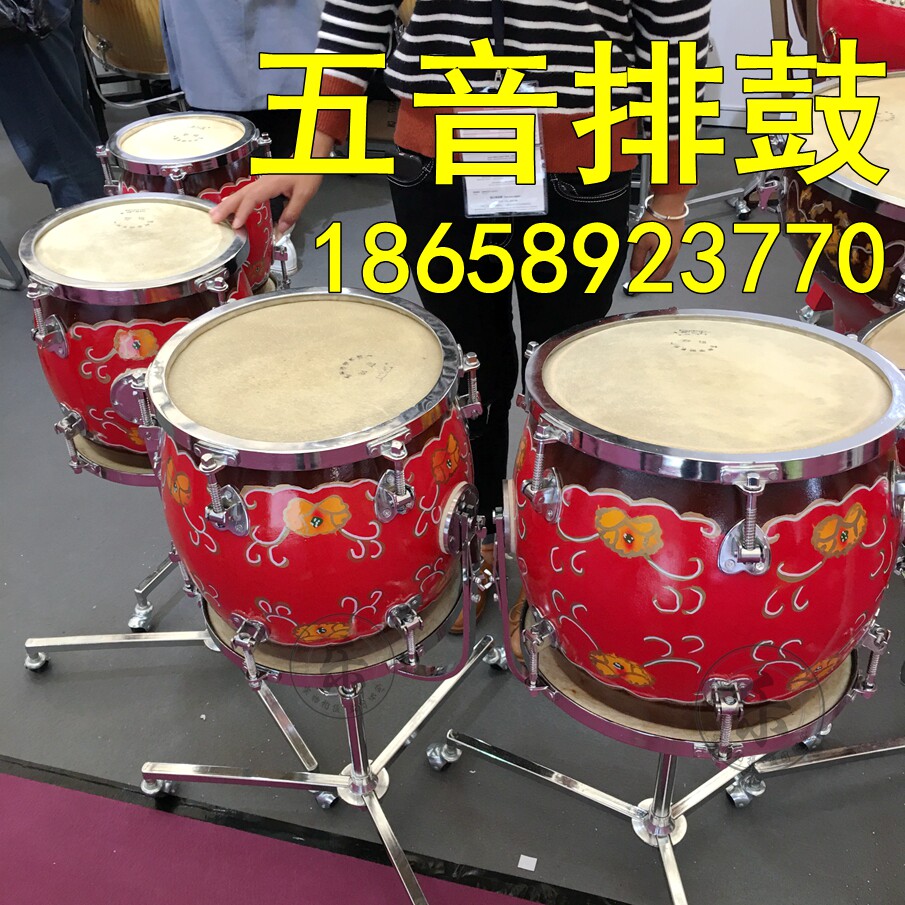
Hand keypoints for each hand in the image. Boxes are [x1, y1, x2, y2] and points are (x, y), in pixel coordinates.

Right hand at [211, 129, 334, 236]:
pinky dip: (235, 201)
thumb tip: (281, 230)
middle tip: (213, 218)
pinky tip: (230, 207)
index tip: (236, 224)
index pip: (251, 198)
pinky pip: (246, 193)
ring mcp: (261, 182)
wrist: (308, 157)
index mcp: (270, 184)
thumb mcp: (304, 194)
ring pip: (240, 193)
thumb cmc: (307, 172)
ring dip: (227, 204)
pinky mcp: (263, 185)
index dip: (242, 212)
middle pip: (239, 194)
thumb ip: (292, 213)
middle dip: (225, 207)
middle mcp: (262, 182)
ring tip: (215, 214)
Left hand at [629, 192, 687, 282]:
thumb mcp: (640, 243)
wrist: (669, 205)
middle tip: (641, 281)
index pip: (653, 278)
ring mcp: (677, 247)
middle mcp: (673, 254)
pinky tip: (656, 256)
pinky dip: (661, 260)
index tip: (636, 284)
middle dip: (651, 279)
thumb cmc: (657, 221)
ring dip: (657, 270)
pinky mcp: (677, 239)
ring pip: (666, 265)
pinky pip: (669, 255)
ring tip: (647, 271)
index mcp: (664, 258)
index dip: (643, 283)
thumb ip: (637, 260)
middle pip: (662, 273)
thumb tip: (634, 273)